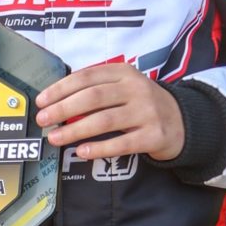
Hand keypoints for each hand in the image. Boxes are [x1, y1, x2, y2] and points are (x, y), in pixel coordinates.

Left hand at [35, 63, 184, 161]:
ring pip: (105, 120)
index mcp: (124, 73)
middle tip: (43, 120)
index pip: (87, 77)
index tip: (42, 100)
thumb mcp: (124, 86)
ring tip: (55, 138)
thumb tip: (57, 103)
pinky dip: (99, 148)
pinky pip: (122, 143)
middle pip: (93, 98)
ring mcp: (147, 112)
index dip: (61, 88)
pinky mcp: (154, 136)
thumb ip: (96, 89)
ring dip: (75, 130)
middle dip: (63, 109)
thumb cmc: (142, 104)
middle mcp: (136, 89)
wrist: (182, 121)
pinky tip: (82, 152)